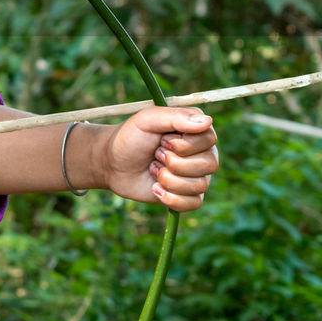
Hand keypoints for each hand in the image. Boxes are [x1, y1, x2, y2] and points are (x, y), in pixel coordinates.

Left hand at [99, 106, 217, 211]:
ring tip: (153, 169)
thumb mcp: (147, 120)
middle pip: (209, 164)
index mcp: (197, 129)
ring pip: (200, 185)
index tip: (161, 140)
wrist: (113, 163)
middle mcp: (203, 152)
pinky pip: (194, 203)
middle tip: (156, 155)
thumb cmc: (131, 137)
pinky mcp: (188, 195)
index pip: (209, 139)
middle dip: (174, 162)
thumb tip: (208, 121)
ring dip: (168, 179)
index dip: (182, 144)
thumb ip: (175, 117)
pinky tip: (155, 188)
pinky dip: (170, 198)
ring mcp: (197, 174)